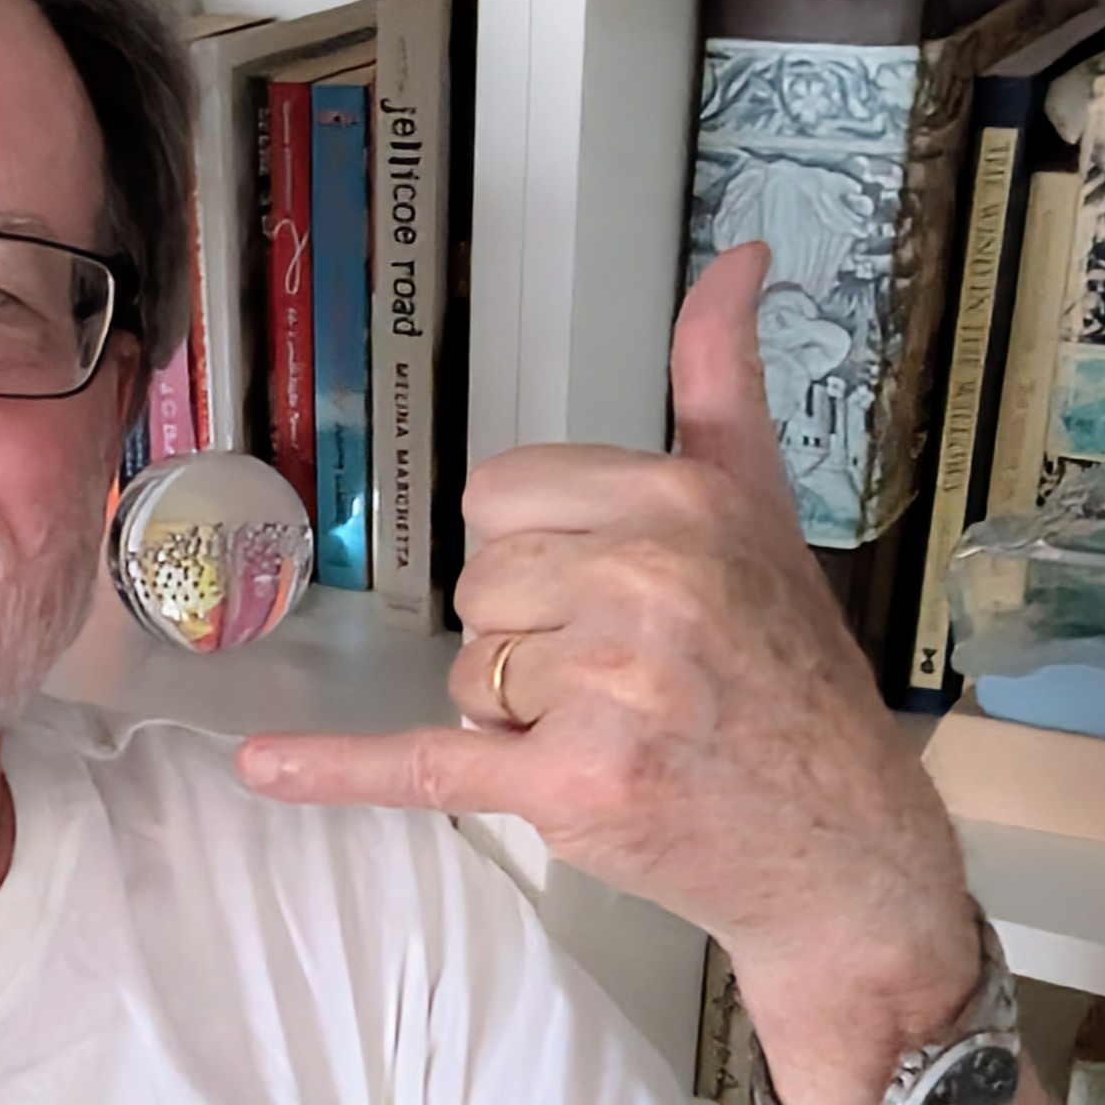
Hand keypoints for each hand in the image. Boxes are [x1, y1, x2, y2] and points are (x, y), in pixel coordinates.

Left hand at [237, 244, 979, 1104]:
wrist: (843, 845)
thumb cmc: (793, 680)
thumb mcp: (765, 511)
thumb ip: (721, 384)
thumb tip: (732, 260)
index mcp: (679, 499)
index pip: (500, 497)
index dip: (534, 554)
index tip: (606, 597)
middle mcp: (646, 578)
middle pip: (478, 587)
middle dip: (529, 639)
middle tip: (628, 682)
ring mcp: (606, 685)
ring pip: (466, 676)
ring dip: (517, 717)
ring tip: (619, 735)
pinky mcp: (569, 781)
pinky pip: (424, 762)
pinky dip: (340, 769)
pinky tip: (261, 769)